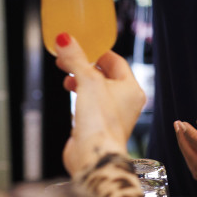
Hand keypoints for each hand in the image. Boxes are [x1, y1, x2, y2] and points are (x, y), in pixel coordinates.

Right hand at [54, 33, 145, 174]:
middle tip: (68, 60)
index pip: (116, 62)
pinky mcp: (99, 127)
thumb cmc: (100, 121)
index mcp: (131, 89)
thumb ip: (76, 59)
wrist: (93, 157)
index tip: (82, 46)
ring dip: (81, 81)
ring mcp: (112, 116)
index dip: (98, 52)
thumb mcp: (87, 81)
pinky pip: (90, 105)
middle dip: (85, 67)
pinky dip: (80, 97)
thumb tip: (65, 39)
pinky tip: (70, 96)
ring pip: (96, 90)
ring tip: (67, 78)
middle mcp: (125, 102)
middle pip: (105, 75)